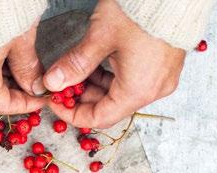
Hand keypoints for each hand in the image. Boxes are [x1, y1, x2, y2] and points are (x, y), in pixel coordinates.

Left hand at [43, 0, 185, 127]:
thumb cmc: (141, 10)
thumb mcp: (100, 37)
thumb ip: (75, 64)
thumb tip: (53, 82)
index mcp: (138, 90)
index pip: (99, 118)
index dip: (72, 114)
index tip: (55, 102)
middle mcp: (154, 89)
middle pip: (110, 106)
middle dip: (83, 97)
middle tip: (62, 83)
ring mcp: (161, 77)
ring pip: (121, 92)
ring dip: (96, 85)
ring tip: (76, 69)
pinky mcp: (164, 64)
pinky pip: (134, 80)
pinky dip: (112, 76)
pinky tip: (96, 62)